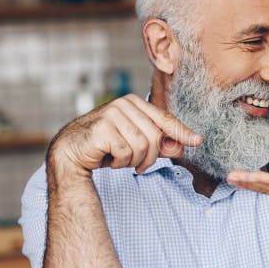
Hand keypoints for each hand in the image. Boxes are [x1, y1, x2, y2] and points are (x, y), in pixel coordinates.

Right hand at [48, 94, 201, 174]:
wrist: (70, 153)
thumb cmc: (104, 147)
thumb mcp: (135, 144)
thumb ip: (159, 143)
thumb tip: (183, 145)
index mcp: (133, 103)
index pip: (164, 119)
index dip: (181, 132)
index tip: (198, 141)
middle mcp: (123, 104)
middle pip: (155, 136)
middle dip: (150, 156)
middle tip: (138, 165)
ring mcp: (111, 114)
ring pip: (142, 145)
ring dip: (134, 160)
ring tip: (121, 161)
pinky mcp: (102, 128)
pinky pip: (126, 151)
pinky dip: (120, 162)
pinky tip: (109, 160)